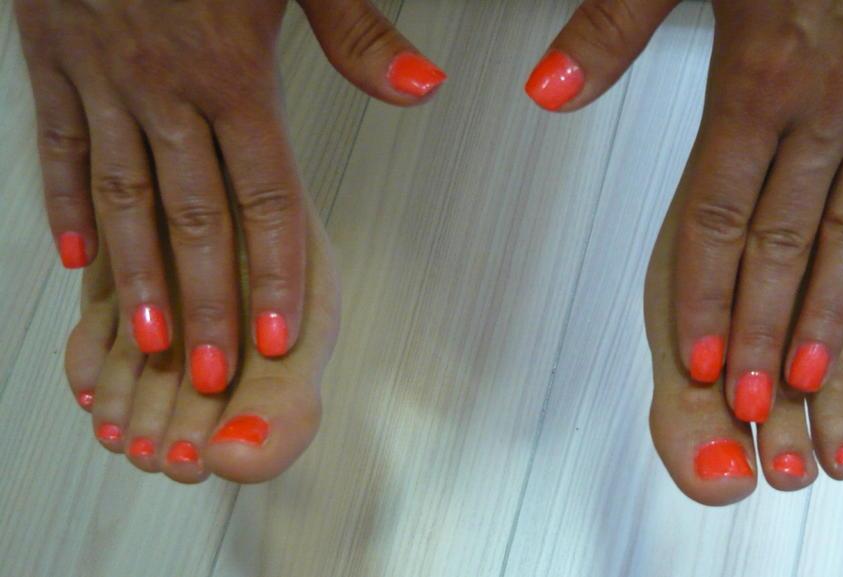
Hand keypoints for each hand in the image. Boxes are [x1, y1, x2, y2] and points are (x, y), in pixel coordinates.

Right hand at [17, 0, 444, 390]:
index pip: (263, 197)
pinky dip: (65, 206)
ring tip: (152, 342)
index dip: (274, 272)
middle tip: (213, 371)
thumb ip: (359, 33)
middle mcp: (164, 87)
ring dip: (138, 278)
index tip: (277, 334)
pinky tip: (74, 261)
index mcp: (232, 69)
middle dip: (207, 303)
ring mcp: (102, 78)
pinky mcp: (51, 60)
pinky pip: (58, 147)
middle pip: (192, 217)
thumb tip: (422, 86)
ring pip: (122, 198)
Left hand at [525, 0, 842, 420]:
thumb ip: (610, 28)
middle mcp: (825, 105)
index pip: (717, 214)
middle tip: (755, 401)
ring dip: (835, 307)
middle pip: (785, 239)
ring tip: (817, 376)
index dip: (704, 292)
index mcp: (756, 80)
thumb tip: (545, 88)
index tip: (698, 358)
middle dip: (764, 329)